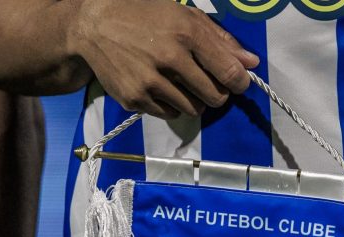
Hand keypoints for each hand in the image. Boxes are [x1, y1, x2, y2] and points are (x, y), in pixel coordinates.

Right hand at [69, 0, 258, 117]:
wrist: (92, 25)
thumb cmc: (144, 15)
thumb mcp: (183, 15)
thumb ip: (220, 39)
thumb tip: (251, 62)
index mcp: (186, 33)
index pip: (228, 72)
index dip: (239, 82)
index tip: (239, 82)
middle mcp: (169, 58)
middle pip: (215, 97)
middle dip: (216, 92)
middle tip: (205, 82)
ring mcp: (150, 81)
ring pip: (194, 109)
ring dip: (193, 100)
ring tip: (179, 82)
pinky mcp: (135, 99)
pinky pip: (170, 114)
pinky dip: (171, 105)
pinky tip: (160, 86)